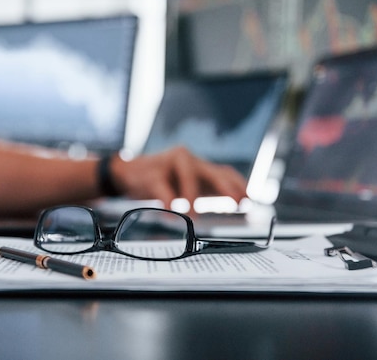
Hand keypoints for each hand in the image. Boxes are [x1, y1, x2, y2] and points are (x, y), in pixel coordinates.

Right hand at [111, 147, 247, 209]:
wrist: (127, 172)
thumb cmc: (163, 178)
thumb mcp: (189, 184)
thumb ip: (210, 189)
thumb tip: (241, 199)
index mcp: (199, 166)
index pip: (224, 172)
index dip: (238, 184)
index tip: (248, 199)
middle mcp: (188, 161)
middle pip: (211, 171)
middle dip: (226, 186)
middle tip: (236, 201)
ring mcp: (169, 164)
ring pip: (187, 175)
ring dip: (192, 195)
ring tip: (193, 215)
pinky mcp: (151, 173)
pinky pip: (161, 187)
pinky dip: (167, 200)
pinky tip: (169, 211)